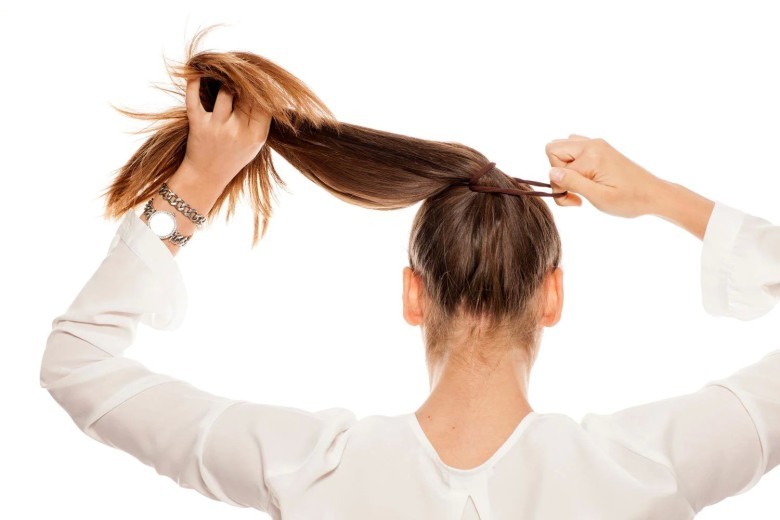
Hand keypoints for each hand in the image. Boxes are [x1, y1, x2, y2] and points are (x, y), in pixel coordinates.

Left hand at [182, 77, 271, 185]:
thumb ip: (261, 120)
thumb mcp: (255, 143)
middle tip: (243, 72)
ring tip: (226, 75)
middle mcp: (237, 131)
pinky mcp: (197, 125)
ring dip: (227, 81)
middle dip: (246, 81)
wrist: (207, 176)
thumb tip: (264, 87)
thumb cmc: (234, 156)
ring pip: (226, 92)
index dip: (263, 88)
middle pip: (247, 95)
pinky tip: (198, 73)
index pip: (264, 103)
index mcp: (255, 136)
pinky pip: (194, 98)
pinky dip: (194, 83)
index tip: (260, 78)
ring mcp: (217, 128)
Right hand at [544, 134, 664, 217]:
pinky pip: (575, 149)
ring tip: (580, 186)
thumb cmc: (629, 200)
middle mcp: (592, 144)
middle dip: (558, 173)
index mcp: (591, 155)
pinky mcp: (600, 149)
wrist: (654, 194)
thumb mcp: (599, 197)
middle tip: (574, 191)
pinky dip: (574, 164)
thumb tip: (551, 173)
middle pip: (554, 149)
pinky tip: (586, 179)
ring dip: (565, 168)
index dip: (559, 187)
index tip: (575, 200)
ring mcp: (597, 144)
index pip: (555, 166)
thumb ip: (573, 183)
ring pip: (562, 148)